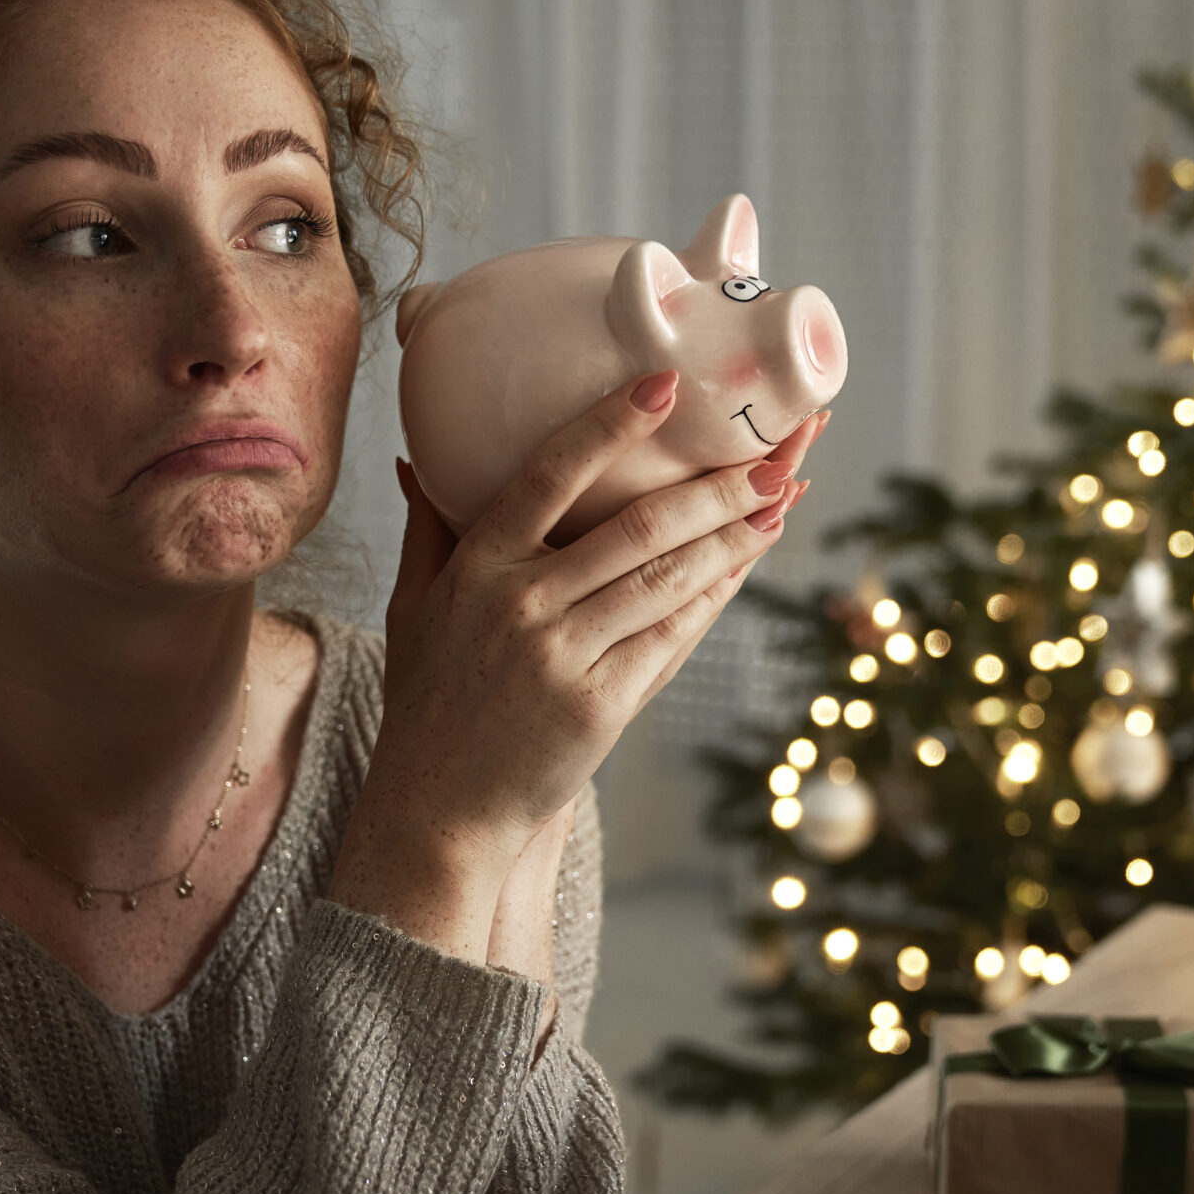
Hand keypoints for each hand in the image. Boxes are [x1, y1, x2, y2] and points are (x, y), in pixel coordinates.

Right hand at [330, 375, 822, 961]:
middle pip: (636, 528)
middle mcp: (522, 604)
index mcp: (477, 566)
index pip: (550, 474)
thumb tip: (417, 455)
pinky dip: (714, 598)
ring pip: (666, 580)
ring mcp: (564, 656)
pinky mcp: (601, 706)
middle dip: (714, 487)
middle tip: (772, 453)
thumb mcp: (412, 606)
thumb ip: (428, 528)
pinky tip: (745, 566)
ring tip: (781, 499)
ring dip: (733, 537)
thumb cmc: (429, 700)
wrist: (440, 809)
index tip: (665, 384)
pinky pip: (672, 639)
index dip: (610, 426)